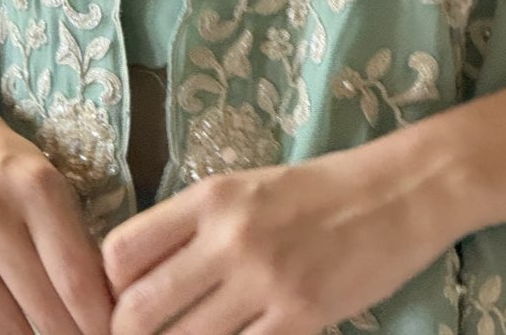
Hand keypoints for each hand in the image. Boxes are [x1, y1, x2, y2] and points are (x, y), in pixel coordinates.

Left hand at [101, 139, 445, 334]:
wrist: (397, 194)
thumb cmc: (318, 190)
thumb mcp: (247, 188)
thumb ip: (195, 226)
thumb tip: (139, 277)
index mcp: (210, 197)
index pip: (120, 252)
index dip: (108, 289)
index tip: (122, 303)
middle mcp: (228, 236)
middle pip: (137, 310)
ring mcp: (264, 280)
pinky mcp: (299, 317)